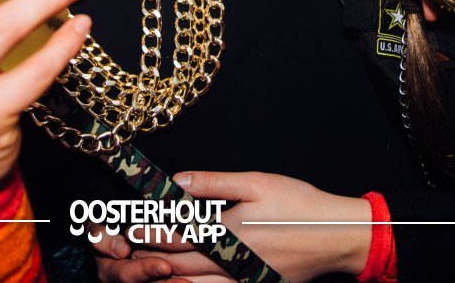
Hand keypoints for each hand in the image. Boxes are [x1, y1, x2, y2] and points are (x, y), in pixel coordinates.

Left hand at [95, 172, 370, 282]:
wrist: (336, 237)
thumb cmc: (299, 205)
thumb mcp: (257, 182)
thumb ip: (214, 184)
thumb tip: (177, 182)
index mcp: (225, 231)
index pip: (172, 234)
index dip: (143, 231)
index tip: (119, 225)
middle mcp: (227, 261)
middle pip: (173, 265)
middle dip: (144, 258)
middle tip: (117, 252)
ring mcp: (239, 282)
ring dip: (162, 278)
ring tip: (137, 270)